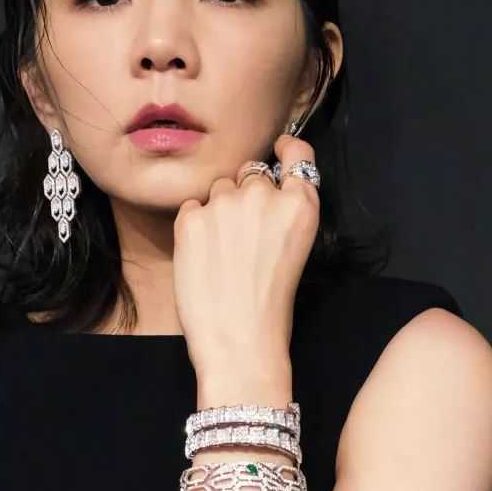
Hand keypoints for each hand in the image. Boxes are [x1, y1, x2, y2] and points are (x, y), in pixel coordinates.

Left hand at [172, 133, 320, 374]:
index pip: (297, 154)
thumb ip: (284, 212)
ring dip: (218, 209)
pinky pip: (191, 206)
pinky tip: (202, 257)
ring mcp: (224, 203)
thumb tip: (261, 189)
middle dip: (246, 194)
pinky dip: (194, 225)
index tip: (279, 151)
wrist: (238, 340)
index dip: (287, 150)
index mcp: (300, 205)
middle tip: (243, 234)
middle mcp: (263, 195)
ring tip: (221, 251)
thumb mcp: (297, 249)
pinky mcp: (191, 218)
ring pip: (218, 188)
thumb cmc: (271, 306)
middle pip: (251, 173)